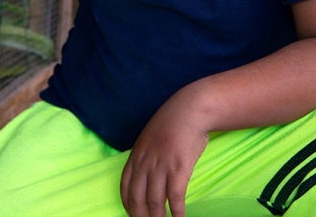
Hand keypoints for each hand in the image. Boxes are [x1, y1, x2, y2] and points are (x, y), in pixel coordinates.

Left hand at [120, 87, 209, 216]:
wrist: (190, 109)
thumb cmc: (172, 122)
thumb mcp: (149, 137)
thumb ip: (145, 155)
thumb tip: (145, 174)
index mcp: (136, 155)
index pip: (125, 187)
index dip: (128, 205)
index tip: (132, 215)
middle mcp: (145, 163)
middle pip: (138, 199)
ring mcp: (161, 166)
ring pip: (155, 203)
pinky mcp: (179, 169)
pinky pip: (175, 198)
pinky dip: (176, 213)